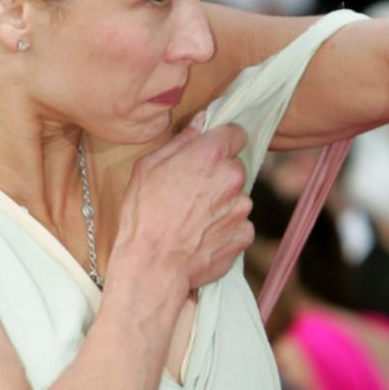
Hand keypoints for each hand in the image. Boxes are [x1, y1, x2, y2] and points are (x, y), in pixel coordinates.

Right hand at [111, 119, 252, 296]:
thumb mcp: (148, 168)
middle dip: (219, 176)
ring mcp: (241, 208)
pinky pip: (239, 225)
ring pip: (237, 198)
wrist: (153, 265)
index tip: (212, 153)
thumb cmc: (144, 215)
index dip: (223, 142)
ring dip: (222, 204)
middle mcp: (232, 177)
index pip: (235, 133)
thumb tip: (200, 124)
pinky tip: (202, 235)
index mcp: (210, 154)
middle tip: (192, 192)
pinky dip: (225, 229)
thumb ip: (180, 142)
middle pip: (235, 168)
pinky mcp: (244, 234)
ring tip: (194, 219)